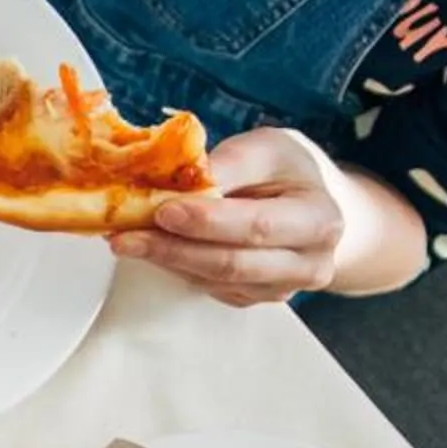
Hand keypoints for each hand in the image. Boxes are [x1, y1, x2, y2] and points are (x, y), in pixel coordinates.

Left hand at [112, 128, 354, 305]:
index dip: (208, 222)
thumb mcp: (267, 149)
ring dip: (166, 261)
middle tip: (127, 235)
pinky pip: (210, 289)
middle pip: (232, 264)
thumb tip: (188, 179)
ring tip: (128, 239)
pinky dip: (176, 268)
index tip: (164, 210)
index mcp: (319, 219)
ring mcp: (282, 288)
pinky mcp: (254, 298)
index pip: (258, 227)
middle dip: (173, 249)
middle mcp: (308, 263)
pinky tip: (153, 248)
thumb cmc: (287, 171)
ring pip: (214, 282)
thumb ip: (232, 163)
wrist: (308, 202)